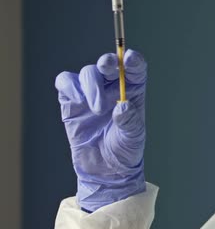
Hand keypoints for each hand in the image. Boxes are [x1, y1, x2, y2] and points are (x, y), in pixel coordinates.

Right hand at [55, 49, 147, 211]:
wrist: (105, 170)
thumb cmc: (125, 150)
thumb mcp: (133, 137)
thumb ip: (129, 121)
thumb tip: (122, 106)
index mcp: (133, 90)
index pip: (134, 67)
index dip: (132, 59)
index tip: (128, 58)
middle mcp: (112, 86)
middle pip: (109, 63)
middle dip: (107, 62)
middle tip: (107, 68)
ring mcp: (91, 92)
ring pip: (88, 73)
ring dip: (91, 85)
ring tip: (97, 109)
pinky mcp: (71, 101)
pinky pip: (66, 83)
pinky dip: (69, 86)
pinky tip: (77, 100)